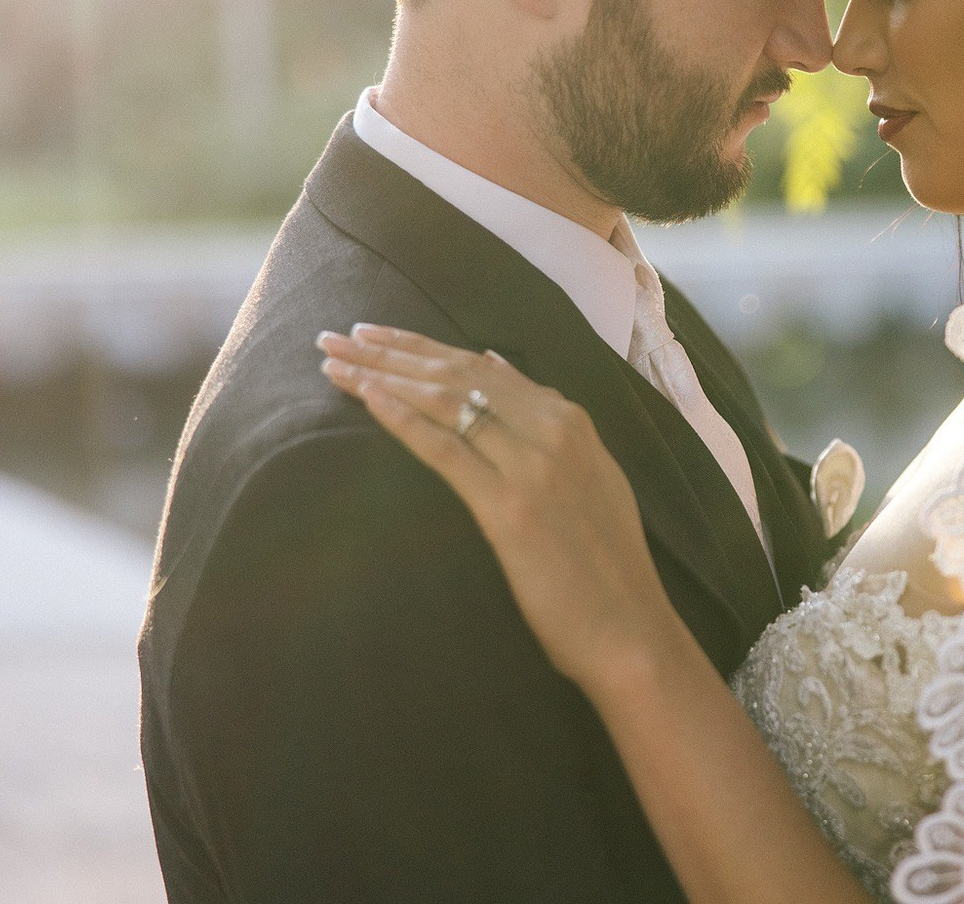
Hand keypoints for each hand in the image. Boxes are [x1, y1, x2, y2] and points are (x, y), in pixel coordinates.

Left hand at [318, 325, 688, 698]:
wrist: (629, 628)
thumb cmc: (605, 565)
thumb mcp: (591, 475)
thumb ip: (547, 422)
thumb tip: (499, 367)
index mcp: (570, 419)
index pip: (479, 366)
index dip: (420, 347)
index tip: (374, 335)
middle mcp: (552, 429)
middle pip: (454, 374)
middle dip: (389, 352)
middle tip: (333, 338)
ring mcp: (531, 465)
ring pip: (445, 401)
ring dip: (382, 376)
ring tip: (334, 362)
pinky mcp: (509, 507)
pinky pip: (446, 450)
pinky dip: (404, 419)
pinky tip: (368, 398)